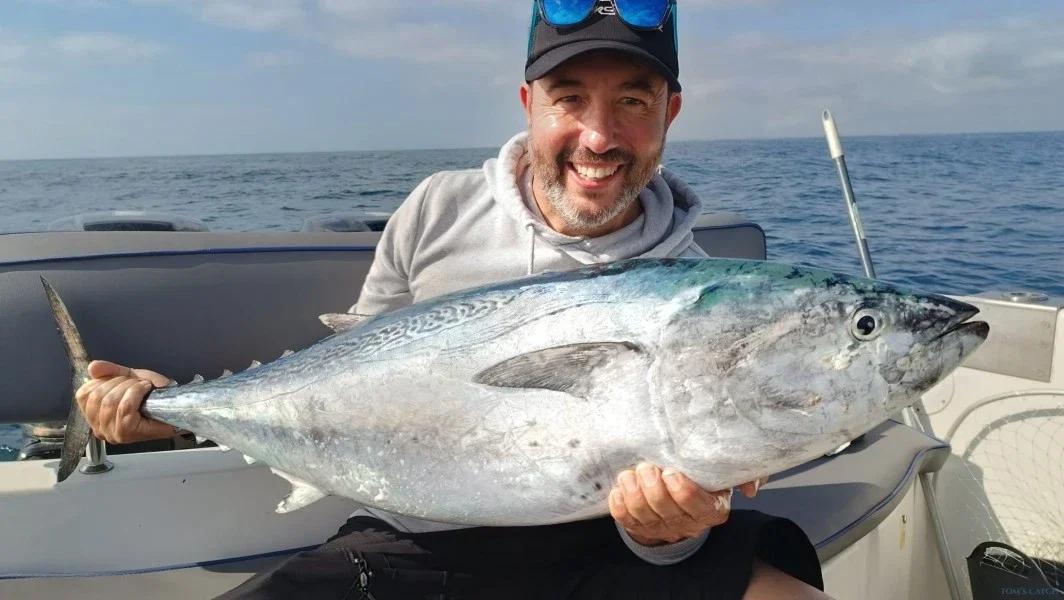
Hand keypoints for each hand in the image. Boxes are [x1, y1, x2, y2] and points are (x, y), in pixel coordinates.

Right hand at [75, 360, 175, 443]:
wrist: (176, 408)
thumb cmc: (152, 396)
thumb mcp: (129, 378)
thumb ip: (110, 371)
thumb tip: (92, 367)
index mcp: (93, 415)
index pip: (83, 394)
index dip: (103, 380)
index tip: (123, 379)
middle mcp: (98, 428)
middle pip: (97, 396)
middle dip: (120, 382)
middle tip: (136, 383)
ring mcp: (111, 434)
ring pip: (110, 401)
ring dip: (130, 387)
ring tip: (143, 387)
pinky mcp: (125, 433)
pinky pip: (124, 407)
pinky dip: (136, 393)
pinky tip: (146, 390)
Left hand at [608, 462, 767, 545]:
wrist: (682, 499)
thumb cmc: (705, 480)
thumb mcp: (726, 475)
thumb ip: (742, 475)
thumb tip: (750, 488)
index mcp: (712, 510)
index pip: (696, 506)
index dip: (682, 491)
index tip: (671, 472)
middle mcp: (687, 524)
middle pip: (665, 510)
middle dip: (652, 487)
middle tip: (647, 467)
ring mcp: (662, 528)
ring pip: (643, 515)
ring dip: (633, 493)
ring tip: (630, 474)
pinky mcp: (640, 527)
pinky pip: (625, 520)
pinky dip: (619, 503)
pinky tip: (620, 488)